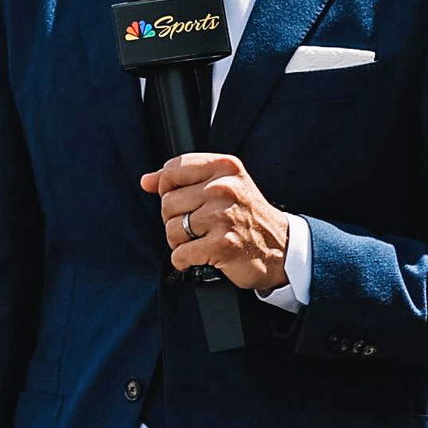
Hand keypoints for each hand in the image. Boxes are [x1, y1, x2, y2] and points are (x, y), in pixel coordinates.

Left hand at [140, 153, 289, 290]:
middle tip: (198, 225)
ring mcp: (224, 216)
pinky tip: (201, 256)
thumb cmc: (246, 215)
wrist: (282, 248)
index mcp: (224, 167)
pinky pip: (179, 253)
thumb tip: (146, 180)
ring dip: (180, 241)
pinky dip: (184, 260)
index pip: (172, 169)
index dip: (168, 188)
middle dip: (175, 218)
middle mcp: (225, 188)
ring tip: (201, 240)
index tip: (183, 200)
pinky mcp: (223, 245)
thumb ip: (182, 178)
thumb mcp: (222, 185)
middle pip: (167, 202)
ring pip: (171, 228)